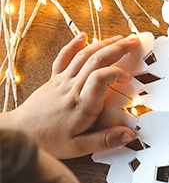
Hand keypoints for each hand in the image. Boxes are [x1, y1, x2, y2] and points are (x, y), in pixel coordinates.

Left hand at [0, 33, 138, 157]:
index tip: (128, 77)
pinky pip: (63, 57)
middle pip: (95, 60)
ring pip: (83, 55)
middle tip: (133, 42)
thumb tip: (129, 134)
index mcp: (81, 105)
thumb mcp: (79, 147)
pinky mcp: (54, 79)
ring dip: (103, 44)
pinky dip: (73, 44)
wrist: (21, 132)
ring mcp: (62, 81)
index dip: (116, 73)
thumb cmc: (49, 140)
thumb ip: (105, 140)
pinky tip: (83, 36)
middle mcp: (72, 89)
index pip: (99, 79)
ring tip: (119, 39)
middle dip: (116, 49)